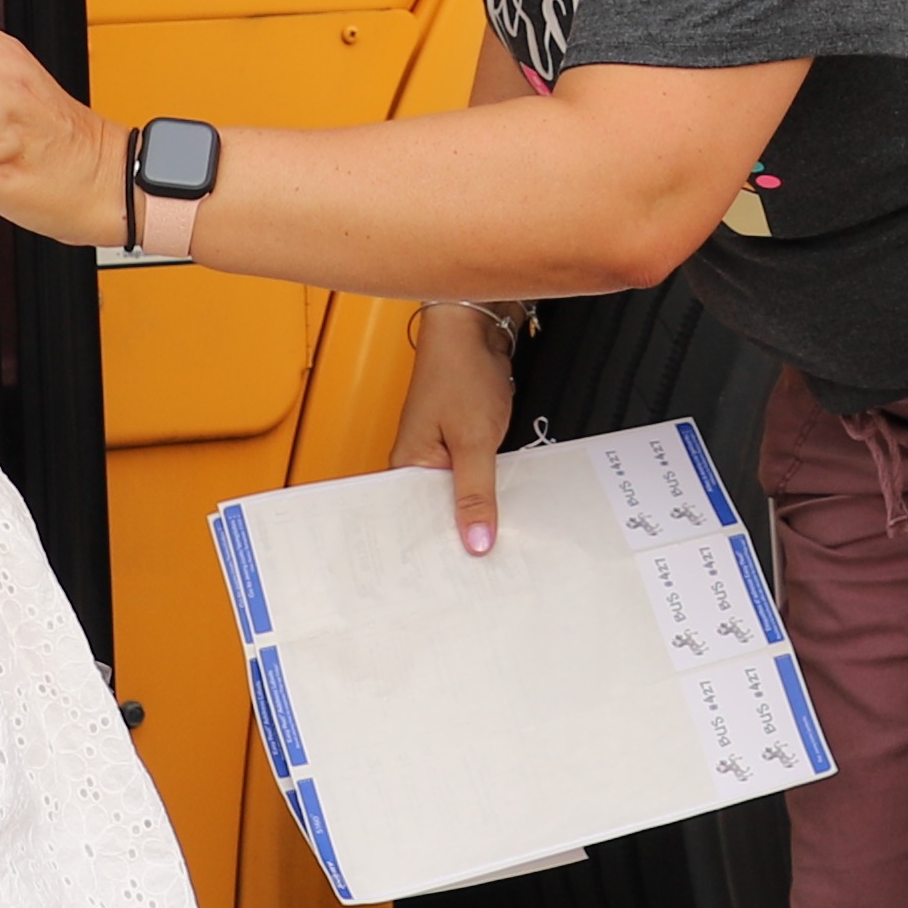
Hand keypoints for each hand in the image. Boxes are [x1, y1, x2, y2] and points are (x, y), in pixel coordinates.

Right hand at [394, 304, 517, 556]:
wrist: (475, 327)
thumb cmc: (461, 371)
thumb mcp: (474, 440)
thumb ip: (477, 493)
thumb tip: (477, 542)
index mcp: (406, 466)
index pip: (413, 522)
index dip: (436, 550)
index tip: (458, 580)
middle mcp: (417, 465)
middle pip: (436, 515)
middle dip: (460, 538)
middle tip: (487, 573)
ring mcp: (438, 456)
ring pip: (457, 499)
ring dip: (477, 515)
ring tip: (497, 548)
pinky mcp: (459, 447)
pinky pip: (471, 481)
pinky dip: (486, 494)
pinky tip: (502, 511)